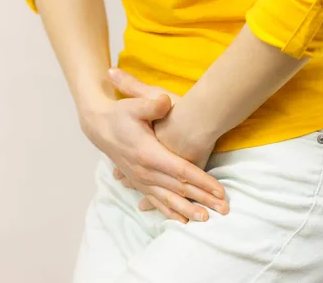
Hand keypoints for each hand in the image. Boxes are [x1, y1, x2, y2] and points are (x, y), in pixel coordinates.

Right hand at [79, 92, 224, 222]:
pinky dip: (170, 212)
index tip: (219, 189)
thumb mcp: (134, 104)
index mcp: (147, 153)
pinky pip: (156, 201)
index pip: (180, 170)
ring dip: (188, 210)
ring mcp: (140, 179)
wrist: (99, 126)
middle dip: (203, 198)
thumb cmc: (120, 114)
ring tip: (206, 219)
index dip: (201, 180)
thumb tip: (166, 101)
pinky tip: (183, 222)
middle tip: (223, 208)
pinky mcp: (138, 183)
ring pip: (168, 199)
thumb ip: (152, 105)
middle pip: (179, 188)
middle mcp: (144, 171)